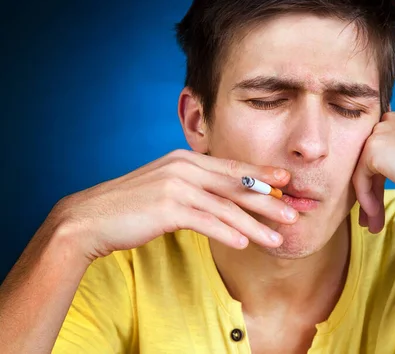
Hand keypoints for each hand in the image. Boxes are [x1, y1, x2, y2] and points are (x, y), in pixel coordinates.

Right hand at [49, 149, 297, 261]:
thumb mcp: (165, 186)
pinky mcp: (167, 207)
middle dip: (269, 201)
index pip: (232, 167)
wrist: (90, 218)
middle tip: (294, 213)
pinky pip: (207, 221)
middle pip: (237, 185)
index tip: (286, 184)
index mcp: (186, 159)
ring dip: (255, 225)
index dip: (262, 176)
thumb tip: (221, 197)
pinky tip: (245, 243)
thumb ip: (193, 185)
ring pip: (227, 207)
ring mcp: (176, 185)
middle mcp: (184, 167)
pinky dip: (229, 232)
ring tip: (277, 240)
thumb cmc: (131, 205)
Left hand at [352, 106, 394, 232]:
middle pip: (375, 159)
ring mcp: (381, 131)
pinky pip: (361, 178)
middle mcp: (393, 118)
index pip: (389, 148)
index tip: (386, 198)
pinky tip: (375, 216)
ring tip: (373, 225)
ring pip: (365, 170)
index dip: (385, 176)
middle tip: (374, 215)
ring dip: (369, 200)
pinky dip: (366, 199)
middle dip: (373, 190)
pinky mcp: (373, 148)